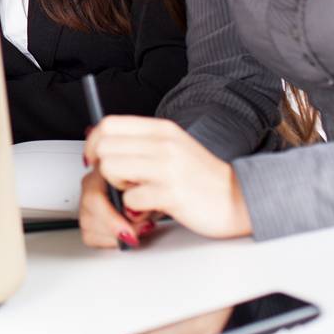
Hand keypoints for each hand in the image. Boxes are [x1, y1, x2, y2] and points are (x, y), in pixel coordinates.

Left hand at [82, 115, 252, 241]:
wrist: (240, 200)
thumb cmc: (203, 178)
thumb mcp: (172, 147)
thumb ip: (141, 142)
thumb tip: (99, 139)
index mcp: (162, 130)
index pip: (109, 124)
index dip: (93, 142)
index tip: (93, 159)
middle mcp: (163, 144)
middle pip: (104, 147)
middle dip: (106, 169)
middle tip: (124, 182)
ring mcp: (167, 168)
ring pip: (111, 169)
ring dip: (118, 188)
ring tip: (138, 193)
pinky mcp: (171, 193)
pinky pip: (129, 199)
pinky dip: (134, 209)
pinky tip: (150, 208)